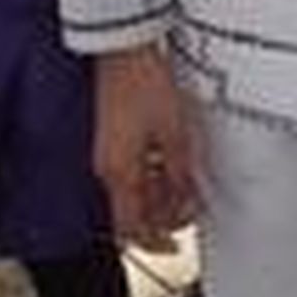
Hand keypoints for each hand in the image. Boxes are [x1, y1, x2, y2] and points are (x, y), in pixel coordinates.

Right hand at [96, 46, 197, 250]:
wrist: (125, 50)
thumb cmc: (146, 84)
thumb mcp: (174, 135)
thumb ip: (179, 175)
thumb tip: (187, 201)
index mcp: (120, 173)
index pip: (132, 227)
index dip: (155, 242)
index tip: (176, 246)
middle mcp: (107, 167)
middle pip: (131, 211)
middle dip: (160, 217)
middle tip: (188, 208)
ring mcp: (107, 151)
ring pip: (131, 191)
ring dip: (157, 196)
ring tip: (185, 184)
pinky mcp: (111, 136)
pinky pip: (129, 170)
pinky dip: (150, 176)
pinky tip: (170, 163)